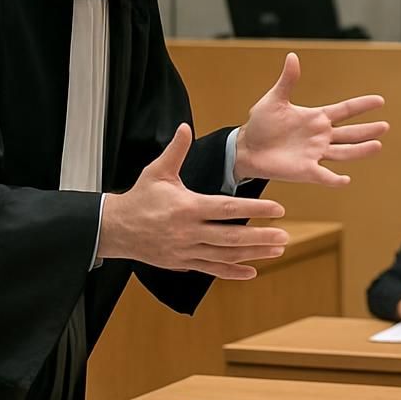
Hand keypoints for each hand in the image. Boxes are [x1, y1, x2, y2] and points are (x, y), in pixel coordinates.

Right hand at [98, 124, 288, 279]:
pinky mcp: (183, 262)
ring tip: (277, 249)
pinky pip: (211, 269)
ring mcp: (186, 250)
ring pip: (225, 255)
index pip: (227, 209)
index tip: (278, 209)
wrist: (115, 229)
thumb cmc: (139, 197)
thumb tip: (185, 127)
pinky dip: (232, 272)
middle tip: (285, 236)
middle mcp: (188, 232)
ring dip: (253, 254)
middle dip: (260, 237)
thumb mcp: (156, 172)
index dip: (254, 210)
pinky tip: (252, 271)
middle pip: (231, 237)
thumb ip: (175, 151)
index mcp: (187, 207)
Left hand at [235, 52, 387, 185]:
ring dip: (360, 151)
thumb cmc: (260, 124)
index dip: (362, 105)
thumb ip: (287, 80)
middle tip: (385, 126)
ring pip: (344, 153)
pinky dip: (335, 180)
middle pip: (350, 133)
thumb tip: (292, 56)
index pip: (345, 110)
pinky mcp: (306, 171)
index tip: (380, 100)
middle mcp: (321, 137)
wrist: (246, 149)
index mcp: (316, 118)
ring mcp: (315, 154)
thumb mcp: (274, 99)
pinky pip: (324, 176)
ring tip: (377, 145)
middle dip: (367, 130)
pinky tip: (346, 180)